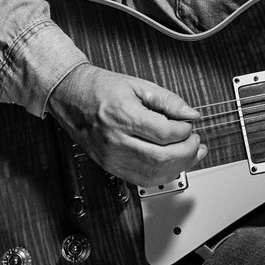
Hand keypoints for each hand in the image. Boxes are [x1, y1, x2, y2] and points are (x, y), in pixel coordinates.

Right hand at [47, 62, 203, 186]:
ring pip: (154, 173)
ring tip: (190, 153)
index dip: (184, 131)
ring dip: (179, 166)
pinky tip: (172, 164)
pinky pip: (142, 180)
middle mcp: (115, 140)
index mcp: (122, 116)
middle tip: (194, 141)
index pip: (164, 133)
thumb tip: (190, 114)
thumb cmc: (99, 88)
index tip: (189, 125)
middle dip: (186, 151)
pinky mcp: (110, 167)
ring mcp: (111, 157)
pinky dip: (162, 175)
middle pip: (162, 158)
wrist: (70, 97)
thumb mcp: (137, 85)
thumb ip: (167, 100)